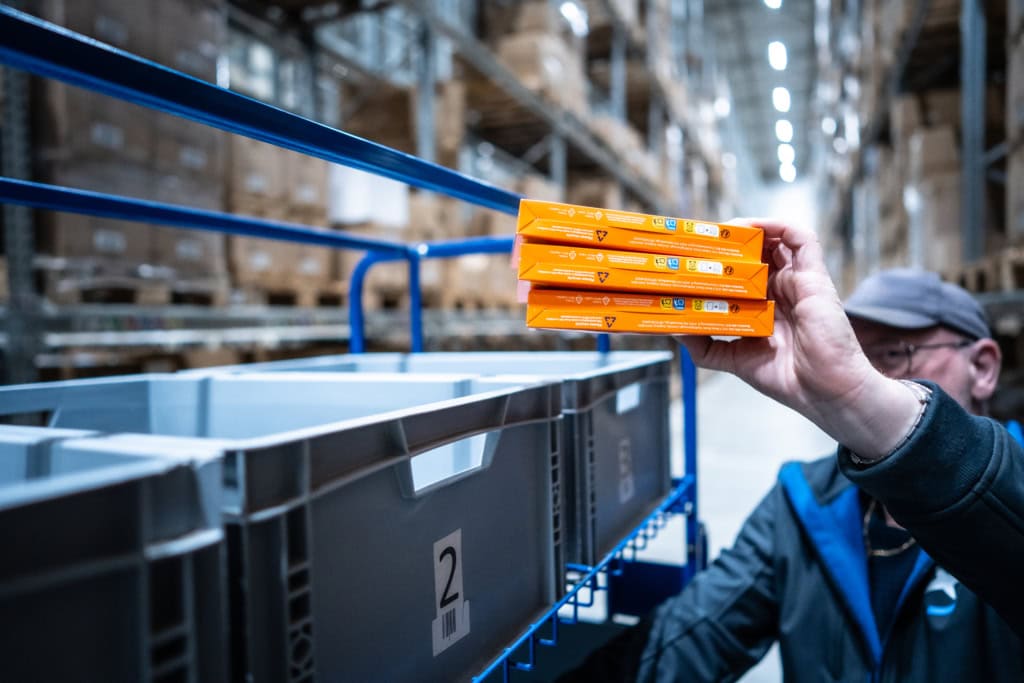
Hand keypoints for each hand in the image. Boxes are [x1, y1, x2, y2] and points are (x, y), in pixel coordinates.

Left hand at [675, 219, 920, 458]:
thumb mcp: (733, 359)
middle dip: (729, 243)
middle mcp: (781, 290)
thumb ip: (705, 345)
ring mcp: (798, 281)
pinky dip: (778, 226)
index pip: (740, 273)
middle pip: (755, 253)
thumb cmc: (787, 378)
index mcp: (765, 306)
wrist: (823, 390)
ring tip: (723, 232)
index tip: (693, 258)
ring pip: (775, 241)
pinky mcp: (814, 276)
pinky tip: (753, 227)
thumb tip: (674, 329)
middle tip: (701, 241)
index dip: (720, 263)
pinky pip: (802, 238)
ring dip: (748, 230)